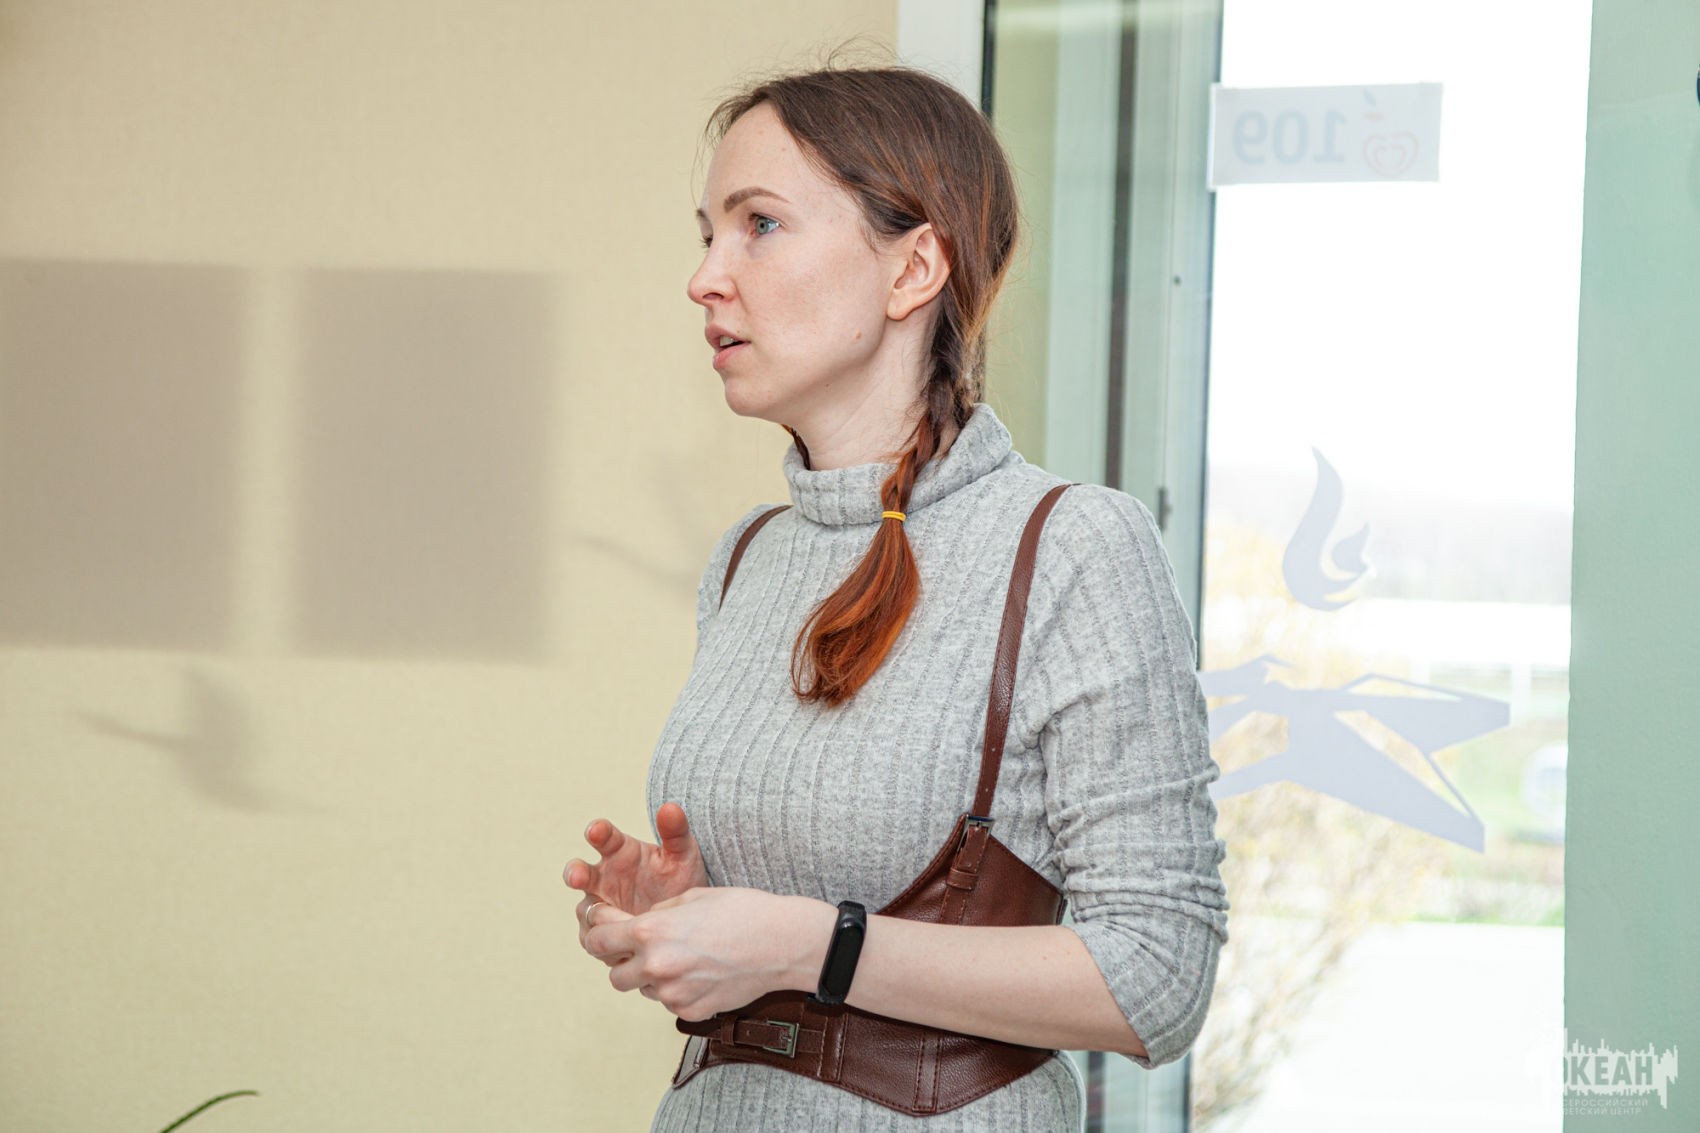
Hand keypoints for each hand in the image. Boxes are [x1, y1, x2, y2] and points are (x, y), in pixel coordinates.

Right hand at [564, 802, 708, 959]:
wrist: (685, 918)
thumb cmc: (679, 877)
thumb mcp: (683, 854)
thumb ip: (675, 832)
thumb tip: (670, 807)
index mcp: (619, 850)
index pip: (603, 837)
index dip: (597, 832)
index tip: (596, 830)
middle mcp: (602, 877)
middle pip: (578, 872)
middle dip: (575, 873)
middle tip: (576, 876)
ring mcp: (599, 906)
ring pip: (586, 911)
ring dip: (594, 915)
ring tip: (613, 919)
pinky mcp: (601, 934)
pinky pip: (595, 940)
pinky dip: (606, 943)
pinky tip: (622, 947)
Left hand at [584, 888, 833, 1021]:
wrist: (783, 943)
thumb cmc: (743, 911)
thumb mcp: (692, 896)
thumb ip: (657, 913)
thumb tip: (636, 924)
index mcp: (651, 931)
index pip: (598, 939)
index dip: (595, 931)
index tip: (601, 927)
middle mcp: (655, 966)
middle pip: (614, 974)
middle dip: (622, 961)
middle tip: (641, 947)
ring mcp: (673, 994)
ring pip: (643, 990)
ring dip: (650, 976)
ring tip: (682, 957)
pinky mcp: (691, 1012)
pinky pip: (670, 1002)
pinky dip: (677, 989)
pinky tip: (701, 972)